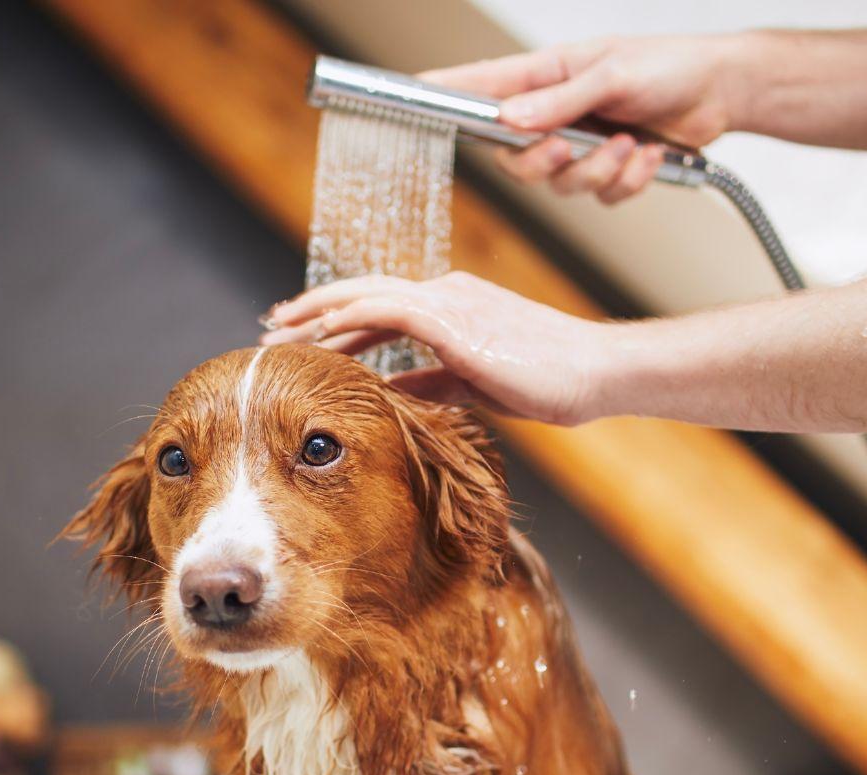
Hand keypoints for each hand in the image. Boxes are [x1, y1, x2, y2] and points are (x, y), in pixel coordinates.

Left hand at [260, 272, 611, 425]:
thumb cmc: (546, 379)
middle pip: (362, 294)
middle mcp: (445, 294)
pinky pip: (391, 310)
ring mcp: (451, 302)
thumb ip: (431, 381)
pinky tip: (323, 332)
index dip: (336, 318)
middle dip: (312, 309)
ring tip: (281, 328)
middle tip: (272, 325)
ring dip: (319, 311)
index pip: (379, 306)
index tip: (300, 335)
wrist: (594, 372)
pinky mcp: (457, 320)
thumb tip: (391, 388)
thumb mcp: (474, 383)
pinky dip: (354, 315)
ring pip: (367, 296)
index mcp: (451, 307)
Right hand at [421, 35, 743, 202]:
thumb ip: (560, 101)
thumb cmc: (669, 65)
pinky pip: (599, 197)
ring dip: (599, 171)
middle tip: (569, 149)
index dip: (446, 92)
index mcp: (546, 78)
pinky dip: (627, 180)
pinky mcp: (606, 171)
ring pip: (559, 186)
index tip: (413, 93)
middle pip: (514, 160)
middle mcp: (555, 114)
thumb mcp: (612, 73)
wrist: (721, 91)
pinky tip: (650, 154)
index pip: (483, 87)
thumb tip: (510, 119)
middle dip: (543, 164)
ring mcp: (579, 146)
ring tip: (631, 143)